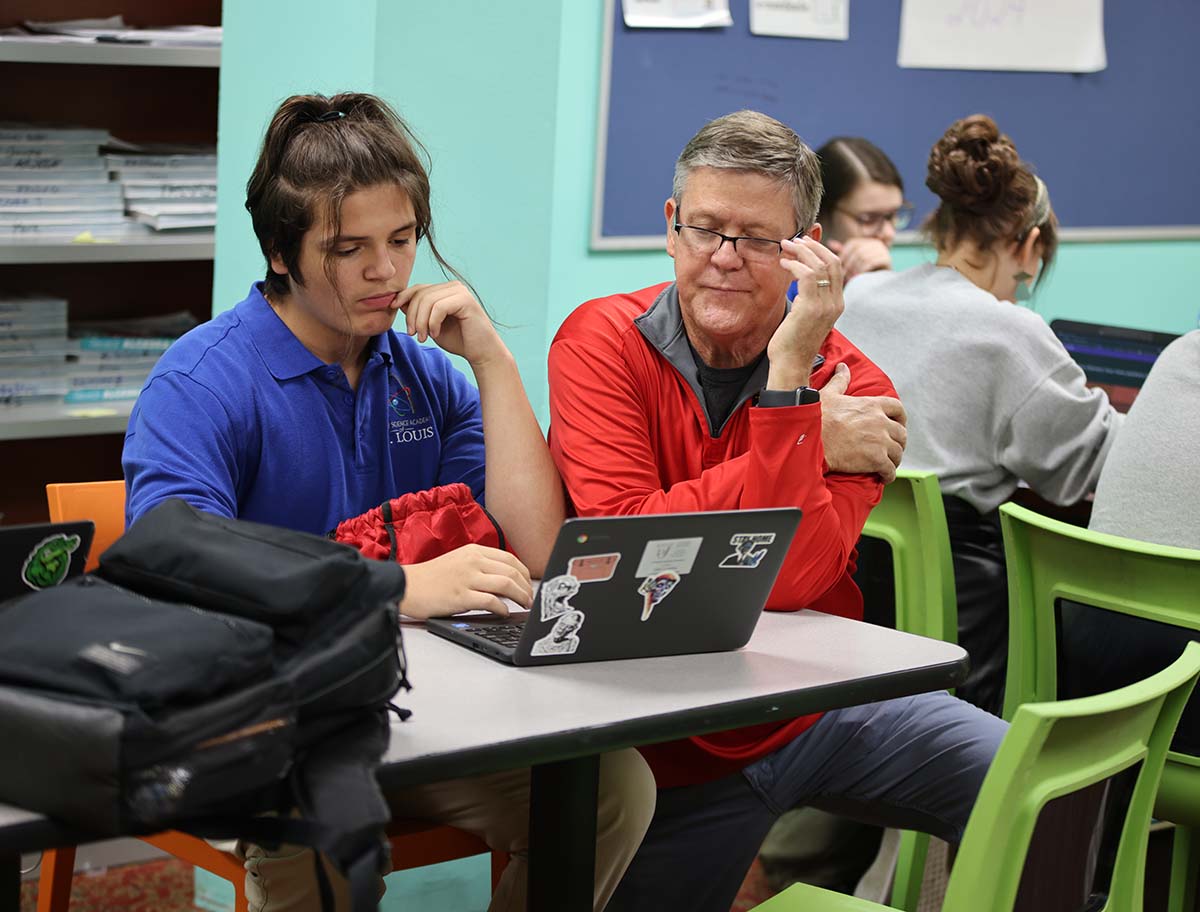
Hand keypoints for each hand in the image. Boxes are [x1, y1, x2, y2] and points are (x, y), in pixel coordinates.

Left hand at [396, 281, 507, 366]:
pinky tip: (435, 333)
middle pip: (421, 293)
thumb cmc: (459, 340)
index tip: (392, 309)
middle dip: (412, 315)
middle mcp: (453, 287)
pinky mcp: (465, 300)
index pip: (419, 288)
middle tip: (412, 334)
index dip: (403, 297)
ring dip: (421, 321)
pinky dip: (432, 322)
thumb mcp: (431, 325)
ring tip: (423, 337)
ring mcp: (460, 292)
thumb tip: (398, 302)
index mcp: (445, 290)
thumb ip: (419, 313)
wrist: (481, 353)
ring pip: (428, 300)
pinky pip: (439, 307)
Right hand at [399, 544, 533, 619]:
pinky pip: (491, 602)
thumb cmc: (432, 578)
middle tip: (531, 600)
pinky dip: (503, 608)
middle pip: (512, 572)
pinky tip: (505, 613)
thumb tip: (506, 582)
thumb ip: (481, 567)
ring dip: (521, 597)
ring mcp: (467, 578)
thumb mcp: (459, 562)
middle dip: (527, 588)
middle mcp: (472, 561)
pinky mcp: (460, 596)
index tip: (529, 585)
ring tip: (525, 606)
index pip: (510, 559)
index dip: (524, 574)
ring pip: (506, 584)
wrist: (406, 586)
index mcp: (474, 551)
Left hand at [768, 237, 844, 388]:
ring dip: (801, 252)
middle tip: (794, 240)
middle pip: (832, 262)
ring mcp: (825, 306)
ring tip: (785, 247)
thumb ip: (809, 298)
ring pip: (819, 266)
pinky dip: (795, 265)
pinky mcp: (810, 308)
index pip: (837, 267)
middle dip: (812, 246)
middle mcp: (835, 303)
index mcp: (837, 304)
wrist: (790, 365)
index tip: (804, 244)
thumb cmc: (793, 342)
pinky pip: (806, 276)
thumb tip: (801, 279)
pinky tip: (783, 264)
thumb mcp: (806, 315)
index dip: (821, 251)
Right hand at [818, 363, 906, 482]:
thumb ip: (840, 381)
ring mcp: (880, 442)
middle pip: (901, 433)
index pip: (897, 409)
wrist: (812, 440)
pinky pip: (890, 470)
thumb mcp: (829, 394)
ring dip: (894, 459)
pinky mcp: (875, 460)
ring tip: (887, 464)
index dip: (900, 418)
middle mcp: (880, 422)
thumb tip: (843, 368)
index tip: (898, 424)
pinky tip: (883, 477)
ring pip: (898, 453)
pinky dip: (888, 475)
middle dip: (898, 442)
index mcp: (872, 405)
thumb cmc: (818, 418)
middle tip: (891, 448)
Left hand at [829, 238, 891, 282]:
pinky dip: (862, 271)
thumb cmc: (860, 275)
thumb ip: (843, 253)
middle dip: (849, 264)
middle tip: (844, 276)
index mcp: (866, 241)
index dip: (844, 256)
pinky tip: (858, 278)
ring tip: (851, 278)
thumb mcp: (850, 263)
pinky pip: (871, 263)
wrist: (878, 289)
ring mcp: (883, 250)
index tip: (840, 268)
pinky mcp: (887, 260)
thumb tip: (830, 242)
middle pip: (858, 250)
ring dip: (855, 269)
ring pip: (863, 257)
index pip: (852, 244)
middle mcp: (875, 243)